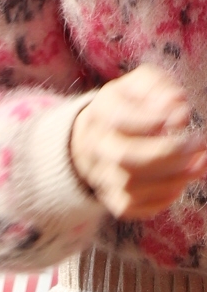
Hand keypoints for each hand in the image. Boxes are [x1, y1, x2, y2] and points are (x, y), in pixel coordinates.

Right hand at [69, 64, 206, 219]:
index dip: (153, 120)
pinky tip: (180, 186)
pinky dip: (158, 200)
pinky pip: (130, 207)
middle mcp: (97, 148)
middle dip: (168, 153)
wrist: (95, 137)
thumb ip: (158, 89)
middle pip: (125, 157)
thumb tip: (177, 106)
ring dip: (171, 178)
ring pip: (131, 186)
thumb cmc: (128, 106)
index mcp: (102, 113)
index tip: (183, 115)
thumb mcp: (140, 84)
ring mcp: (101, 176)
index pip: (121, 119)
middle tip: (200, 144)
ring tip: (201, 165)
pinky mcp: (110, 198)